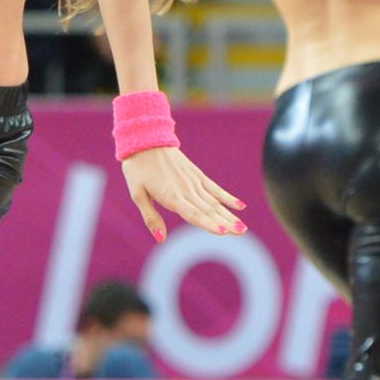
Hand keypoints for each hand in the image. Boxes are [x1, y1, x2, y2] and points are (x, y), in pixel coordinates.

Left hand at [122, 146, 247, 240]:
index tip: (223, 232)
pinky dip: (227, 197)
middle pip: (209, 210)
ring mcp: (194, 182)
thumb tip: (161, 239)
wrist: (145, 139)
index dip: (208, 224)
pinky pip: (215, 188)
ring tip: (243, 227)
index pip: (194, 214)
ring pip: (215, 202)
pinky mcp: (197, 175)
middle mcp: (186, 190)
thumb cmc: (138, 168)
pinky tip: (240, 206)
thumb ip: (151, 217)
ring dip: (229, 215)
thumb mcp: (137, 194)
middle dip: (226, 223)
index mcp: (171, 196)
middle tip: (242, 232)